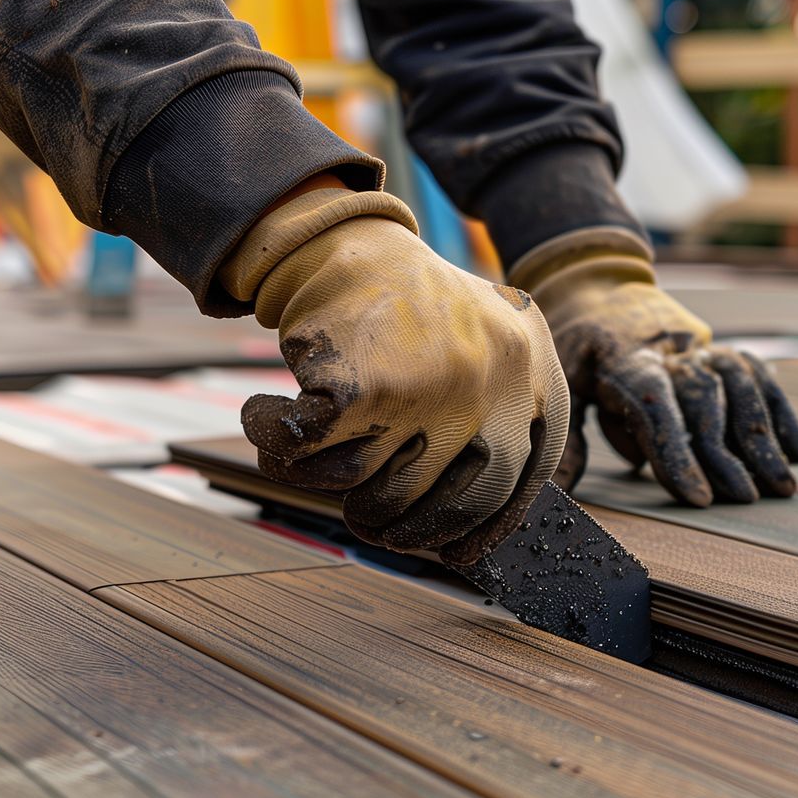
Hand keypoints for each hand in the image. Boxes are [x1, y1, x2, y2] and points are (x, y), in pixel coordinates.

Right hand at [218, 188, 568, 562]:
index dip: (482, 530)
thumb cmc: (411, 308)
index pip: (517, 485)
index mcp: (532, 375)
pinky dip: (273, 446)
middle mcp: (493, 385)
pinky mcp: (364, 388)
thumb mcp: (485, 348)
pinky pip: (310, 457)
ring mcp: (431, 389)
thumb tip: (472, 532)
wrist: (348, 242)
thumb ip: (497, 420)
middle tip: (365, 519)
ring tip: (299, 452)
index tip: (454, 554)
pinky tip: (265, 417)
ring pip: (365, 484)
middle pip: (444, 504)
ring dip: (316, 478)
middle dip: (395, 524)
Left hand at [510, 227, 797, 505]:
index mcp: (625, 361)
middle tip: (746, 499)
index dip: (677, 453)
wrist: (602, 294)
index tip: (699, 497)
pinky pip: (760, 378)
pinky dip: (781, 412)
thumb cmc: (579, 353)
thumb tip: (560, 493)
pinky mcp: (724, 349)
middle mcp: (671, 351)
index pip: (656, 409)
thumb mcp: (560, 385)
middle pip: (705, 401)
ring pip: (741, 388)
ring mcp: (702, 347)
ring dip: (765, 437)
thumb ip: (566, 439)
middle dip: (728, 454)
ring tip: (782, 484)